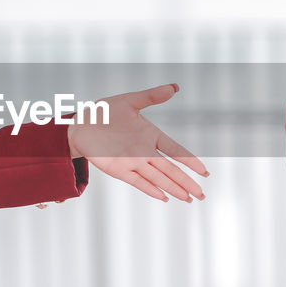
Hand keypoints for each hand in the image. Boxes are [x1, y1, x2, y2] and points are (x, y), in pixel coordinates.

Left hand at [68, 83, 208, 201]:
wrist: (81, 125)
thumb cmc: (105, 112)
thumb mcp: (130, 101)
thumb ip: (152, 96)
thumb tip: (174, 87)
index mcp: (150, 135)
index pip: (175, 150)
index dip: (190, 160)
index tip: (204, 171)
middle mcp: (145, 151)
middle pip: (171, 169)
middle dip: (187, 182)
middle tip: (202, 194)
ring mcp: (133, 162)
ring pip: (158, 178)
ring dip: (173, 188)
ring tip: (188, 199)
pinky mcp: (120, 170)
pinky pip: (138, 182)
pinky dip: (151, 189)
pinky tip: (164, 197)